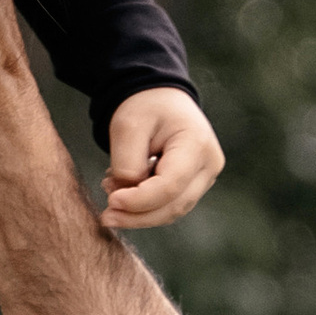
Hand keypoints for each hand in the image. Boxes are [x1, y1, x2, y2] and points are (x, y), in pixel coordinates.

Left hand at [102, 89, 222, 230]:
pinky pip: (171, 205)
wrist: (161, 98)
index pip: (169, 186)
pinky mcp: (196, 184)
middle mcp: (209, 164)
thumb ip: (127, 164)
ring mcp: (206, 177)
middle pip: (174, 205)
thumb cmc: (146, 106)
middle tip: (106, 215)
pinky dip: (146, 207)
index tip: (110, 202)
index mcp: (196, 144)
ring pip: (173, 211)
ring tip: (112, 200)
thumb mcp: (128, 126)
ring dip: (140, 214)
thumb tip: (126, 198)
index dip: (139, 200)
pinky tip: (125, 195)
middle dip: (137, 216)